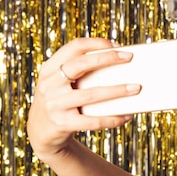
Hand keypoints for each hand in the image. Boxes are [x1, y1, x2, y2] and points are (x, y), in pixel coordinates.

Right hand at [27, 38, 140, 161]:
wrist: (41, 132)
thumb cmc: (61, 101)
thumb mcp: (60, 83)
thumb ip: (79, 72)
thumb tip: (119, 62)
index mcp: (50, 69)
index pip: (74, 47)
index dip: (96, 43)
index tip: (117, 45)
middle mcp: (49, 84)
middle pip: (80, 64)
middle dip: (108, 58)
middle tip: (129, 58)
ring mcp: (54, 104)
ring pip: (91, 94)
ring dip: (117, 90)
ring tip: (136, 88)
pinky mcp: (62, 124)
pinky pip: (93, 121)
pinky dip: (113, 118)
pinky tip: (126, 115)